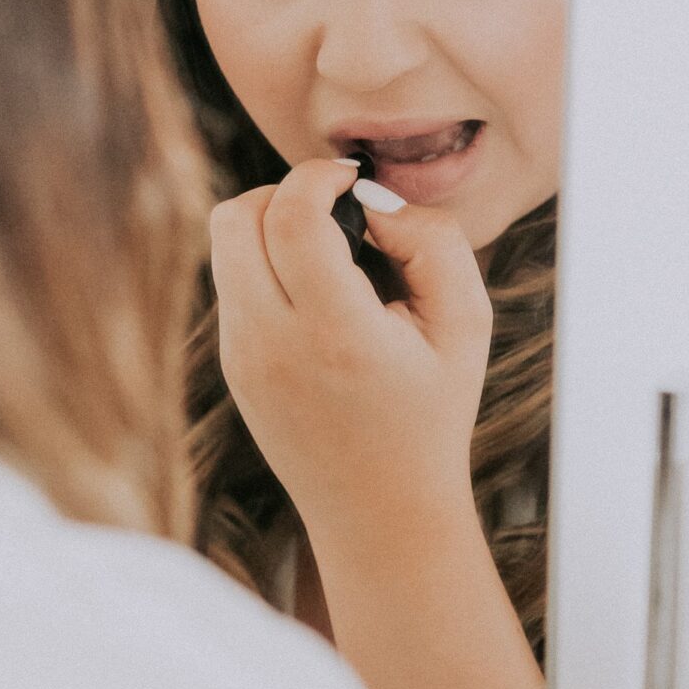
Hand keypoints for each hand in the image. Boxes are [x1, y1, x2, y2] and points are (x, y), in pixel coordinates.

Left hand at [208, 159, 492, 551]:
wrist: (381, 511)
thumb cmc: (432, 411)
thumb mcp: (465, 323)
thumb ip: (432, 241)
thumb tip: (370, 201)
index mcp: (333, 333)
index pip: (289, 218)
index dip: (316, 177)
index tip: (351, 181)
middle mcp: (272, 342)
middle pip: (236, 218)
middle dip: (283, 192)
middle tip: (333, 210)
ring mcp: (241, 355)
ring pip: (224, 244)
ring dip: (268, 224)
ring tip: (325, 246)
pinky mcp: (232, 363)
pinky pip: (230, 280)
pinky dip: (263, 261)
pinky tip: (312, 286)